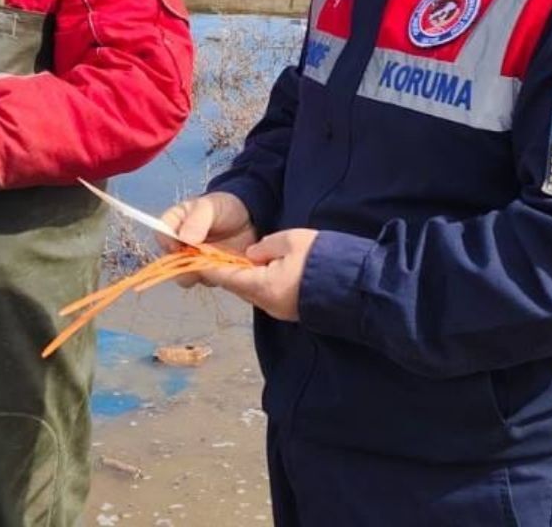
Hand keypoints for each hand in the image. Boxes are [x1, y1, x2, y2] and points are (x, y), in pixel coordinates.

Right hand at [159, 191, 256, 285]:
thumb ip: (196, 220)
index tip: (179, 246)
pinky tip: (228, 267)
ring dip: (201, 272)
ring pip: (187, 276)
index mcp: (174, 225)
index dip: (166, 242)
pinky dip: (216, 277)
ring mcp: (194, 263)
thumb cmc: (224, 207)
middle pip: (170, 262)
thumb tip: (184, 238)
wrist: (249, 218)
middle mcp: (180, 247)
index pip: (160, 235)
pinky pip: (207, 281)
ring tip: (219, 261)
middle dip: (183, 264)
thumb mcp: (209, 207)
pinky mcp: (210, 274)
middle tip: (201, 258)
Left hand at [195, 228, 317, 322]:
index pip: (225, 276)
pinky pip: (268, 294)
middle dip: (226, 270)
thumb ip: (266, 246)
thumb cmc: (323, 260)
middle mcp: (266, 303)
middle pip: (237, 285)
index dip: (208, 265)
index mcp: (261, 286)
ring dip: (245, 276)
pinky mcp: (292, 311)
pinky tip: (264, 268)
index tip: (194, 256)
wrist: (358, 288)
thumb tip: (251, 255)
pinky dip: (260, 281)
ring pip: (253, 290)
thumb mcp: (292, 241)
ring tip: (239, 258)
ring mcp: (280, 310)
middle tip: (215, 252)